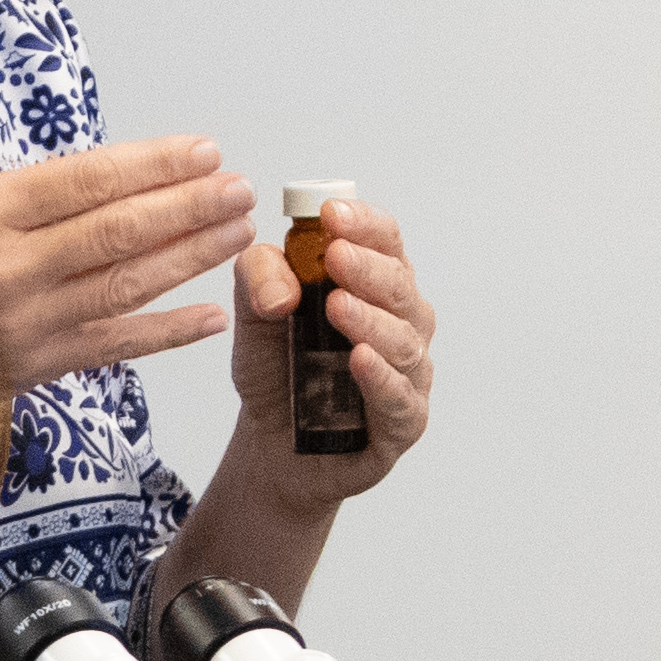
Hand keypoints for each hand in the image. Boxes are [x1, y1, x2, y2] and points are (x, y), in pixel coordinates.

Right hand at [0, 136, 256, 424]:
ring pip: (126, 284)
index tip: (204, 153)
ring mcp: (24, 322)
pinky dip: (166, 331)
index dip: (156, 166)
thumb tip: (106, 183)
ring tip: (236, 234)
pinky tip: (210, 314)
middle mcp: (9, 266)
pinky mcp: (31, 368)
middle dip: (190, 207)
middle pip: (120, 230)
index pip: (90, 180)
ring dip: (191, 258)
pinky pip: (113, 345)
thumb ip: (23, 199)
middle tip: (238, 190)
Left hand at [222, 196, 436, 508]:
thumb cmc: (278, 374)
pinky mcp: (403, 423)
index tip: (331, 213)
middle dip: (368, 267)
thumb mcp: (253, 318)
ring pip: (404, 340)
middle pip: (400, 286)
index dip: (364, 223)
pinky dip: (381, 377)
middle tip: (336, 255)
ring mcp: (408, 373)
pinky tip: (359, 359)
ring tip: (337, 307)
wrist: (272, 447)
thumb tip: (282, 284)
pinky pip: (400, 398)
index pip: (384, 241)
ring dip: (371, 320)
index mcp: (372, 285)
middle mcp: (400, 323)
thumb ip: (258, 281)